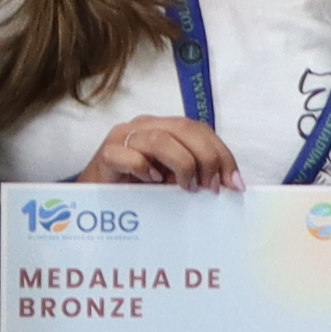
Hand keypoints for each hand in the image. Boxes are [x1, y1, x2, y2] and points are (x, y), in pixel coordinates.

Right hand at [74, 117, 247, 191]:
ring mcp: (123, 138)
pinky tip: (153, 183)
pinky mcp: (106, 155)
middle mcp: (145, 127)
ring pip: (159, 139)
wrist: (95, 204)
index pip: (200, 130)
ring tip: (186, 188)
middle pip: (184, 129)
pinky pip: (128, 155)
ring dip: (181, 164)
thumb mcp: (172, 182)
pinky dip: (145, 169)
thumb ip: (195, 175)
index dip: (222, 154)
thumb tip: (229, 185)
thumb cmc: (136, 191)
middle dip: (207, 158)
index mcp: (164, 129)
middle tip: (212, 187)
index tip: (235, 183)